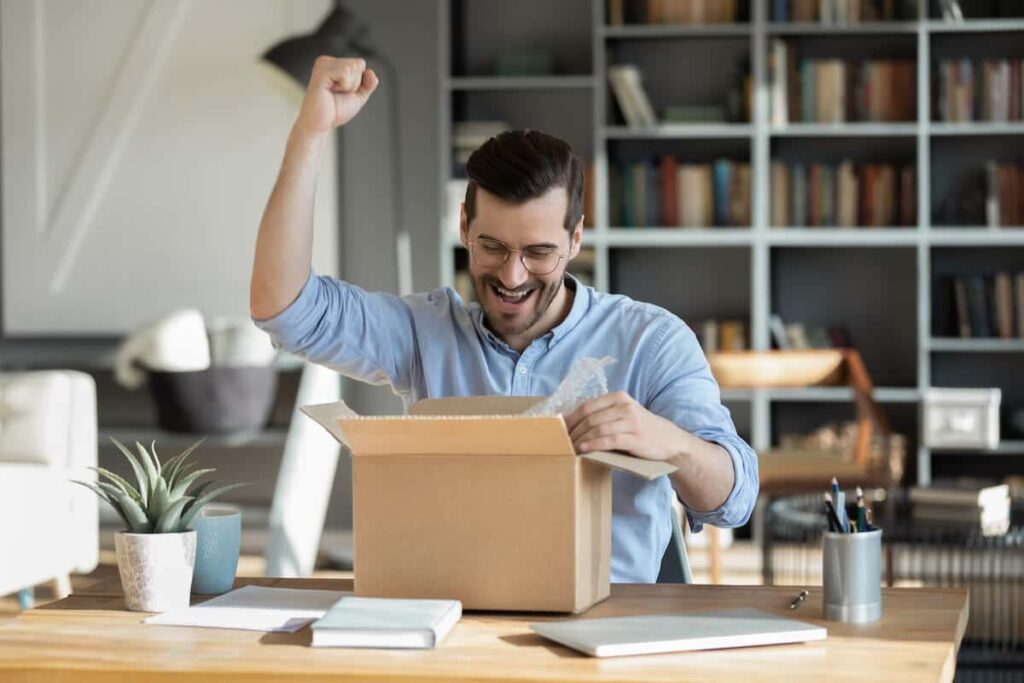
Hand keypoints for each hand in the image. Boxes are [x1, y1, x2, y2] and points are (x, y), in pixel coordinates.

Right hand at [293, 56, 378, 137]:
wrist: (320, 124)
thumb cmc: (334, 111)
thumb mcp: (358, 97)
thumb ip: (368, 84)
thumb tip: (371, 72)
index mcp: (334, 64)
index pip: (360, 64)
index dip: (358, 83)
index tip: (342, 92)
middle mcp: (327, 61)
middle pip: (358, 64)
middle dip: (354, 84)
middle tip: (337, 94)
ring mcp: (323, 64)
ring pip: (353, 67)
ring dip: (349, 86)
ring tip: (333, 93)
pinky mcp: (321, 71)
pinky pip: (345, 73)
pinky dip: (344, 86)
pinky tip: (330, 91)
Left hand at [564, 391, 682, 462]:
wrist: (670, 441)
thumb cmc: (641, 429)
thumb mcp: (623, 415)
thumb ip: (604, 415)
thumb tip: (572, 423)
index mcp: (619, 397)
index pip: (587, 406)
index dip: (570, 418)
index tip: (558, 429)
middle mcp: (625, 406)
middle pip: (590, 417)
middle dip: (573, 431)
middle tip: (561, 443)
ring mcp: (631, 421)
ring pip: (597, 428)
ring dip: (580, 439)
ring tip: (570, 449)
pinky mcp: (635, 437)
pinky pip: (609, 440)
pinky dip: (593, 444)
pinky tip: (584, 450)